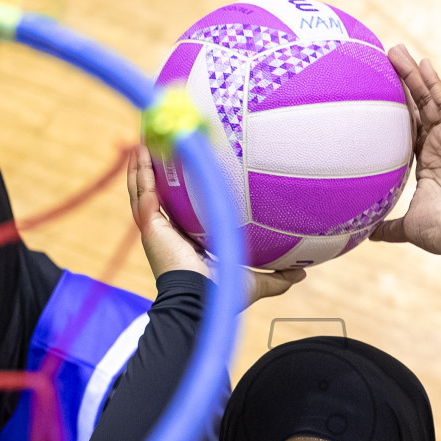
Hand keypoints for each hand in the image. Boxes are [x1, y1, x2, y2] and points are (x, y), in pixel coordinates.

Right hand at [127, 145, 304, 306]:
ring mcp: (157, 229)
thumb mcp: (256, 281)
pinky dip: (139, 174)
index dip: (181, 192)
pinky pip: (141, 194)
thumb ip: (277, 277)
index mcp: (187, 241)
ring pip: (143, 190)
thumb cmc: (224, 293)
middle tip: (160, 146)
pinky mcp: (151, 226)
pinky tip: (140, 153)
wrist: (201, 298)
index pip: (180, 211)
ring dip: (142, 167)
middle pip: (157, 195)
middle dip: (155, 173)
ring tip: (144, 142)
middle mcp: (169, 233)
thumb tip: (301, 273)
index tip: (188, 171)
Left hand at [370, 46, 440, 254]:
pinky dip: (434, 84)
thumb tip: (366, 233)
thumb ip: (389, 227)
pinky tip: (423, 64)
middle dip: (400, 82)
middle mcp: (438, 145)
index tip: (372, 92)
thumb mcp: (409, 226)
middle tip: (381, 59)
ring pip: (429, 99)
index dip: (391, 110)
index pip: (406, 128)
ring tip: (395, 51)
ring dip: (413, 75)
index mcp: (426, 162)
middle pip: (416, 107)